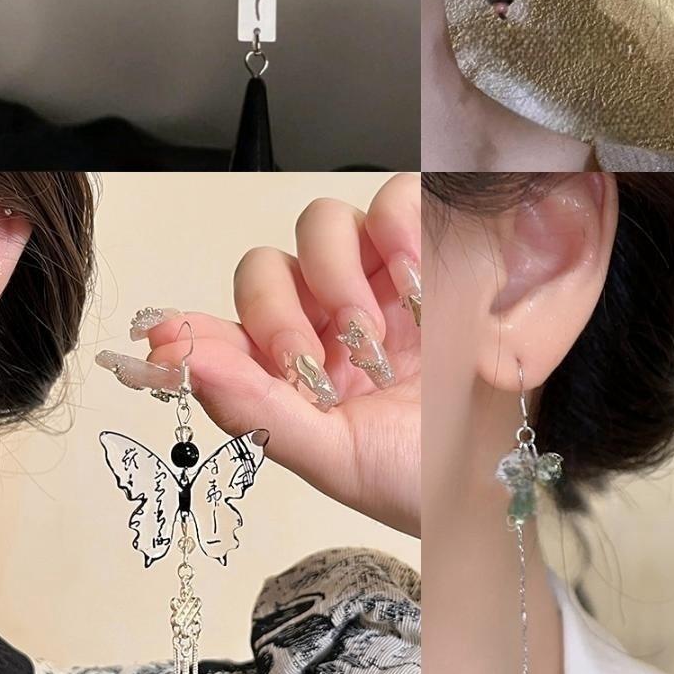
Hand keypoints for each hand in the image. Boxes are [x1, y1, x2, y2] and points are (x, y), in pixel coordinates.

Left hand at [100, 174, 420, 534]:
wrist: (513, 470)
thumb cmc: (425, 475)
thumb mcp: (334, 458)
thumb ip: (253, 411)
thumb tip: (174, 363)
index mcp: (297, 368)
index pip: (228, 324)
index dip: (194, 327)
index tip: (160, 343)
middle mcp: (332, 317)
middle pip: (267, 266)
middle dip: (277, 310)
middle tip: (312, 359)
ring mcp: (383, 278)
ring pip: (323, 223)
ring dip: (335, 273)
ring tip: (375, 329)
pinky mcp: (435, 247)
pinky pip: (396, 198)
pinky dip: (394, 228)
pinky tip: (413, 284)